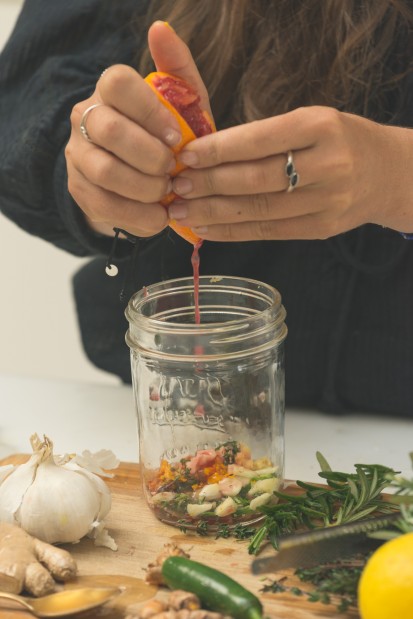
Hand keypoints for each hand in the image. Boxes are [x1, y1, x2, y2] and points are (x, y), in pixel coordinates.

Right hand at [65, 21, 211, 237]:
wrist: (145, 179)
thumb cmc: (168, 138)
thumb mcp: (181, 106)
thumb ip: (177, 71)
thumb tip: (160, 29)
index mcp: (110, 91)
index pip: (119, 84)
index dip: (151, 113)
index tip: (177, 139)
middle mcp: (86, 117)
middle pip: (110, 130)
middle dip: (150, 157)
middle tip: (173, 172)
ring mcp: (78, 154)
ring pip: (105, 171)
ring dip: (145, 188)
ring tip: (167, 194)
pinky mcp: (79, 189)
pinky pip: (104, 205)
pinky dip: (138, 216)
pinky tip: (158, 217)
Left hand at [167, 106, 412, 239]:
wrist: (386, 173)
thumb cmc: (338, 140)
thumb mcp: (310, 121)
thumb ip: (265, 136)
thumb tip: (204, 155)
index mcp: (321, 126)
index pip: (260, 139)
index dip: (219, 150)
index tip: (185, 156)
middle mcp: (328, 164)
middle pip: (257, 179)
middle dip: (210, 184)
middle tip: (176, 187)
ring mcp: (327, 202)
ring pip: (260, 210)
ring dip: (214, 213)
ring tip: (182, 212)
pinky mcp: (321, 230)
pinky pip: (269, 232)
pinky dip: (233, 232)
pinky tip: (206, 230)